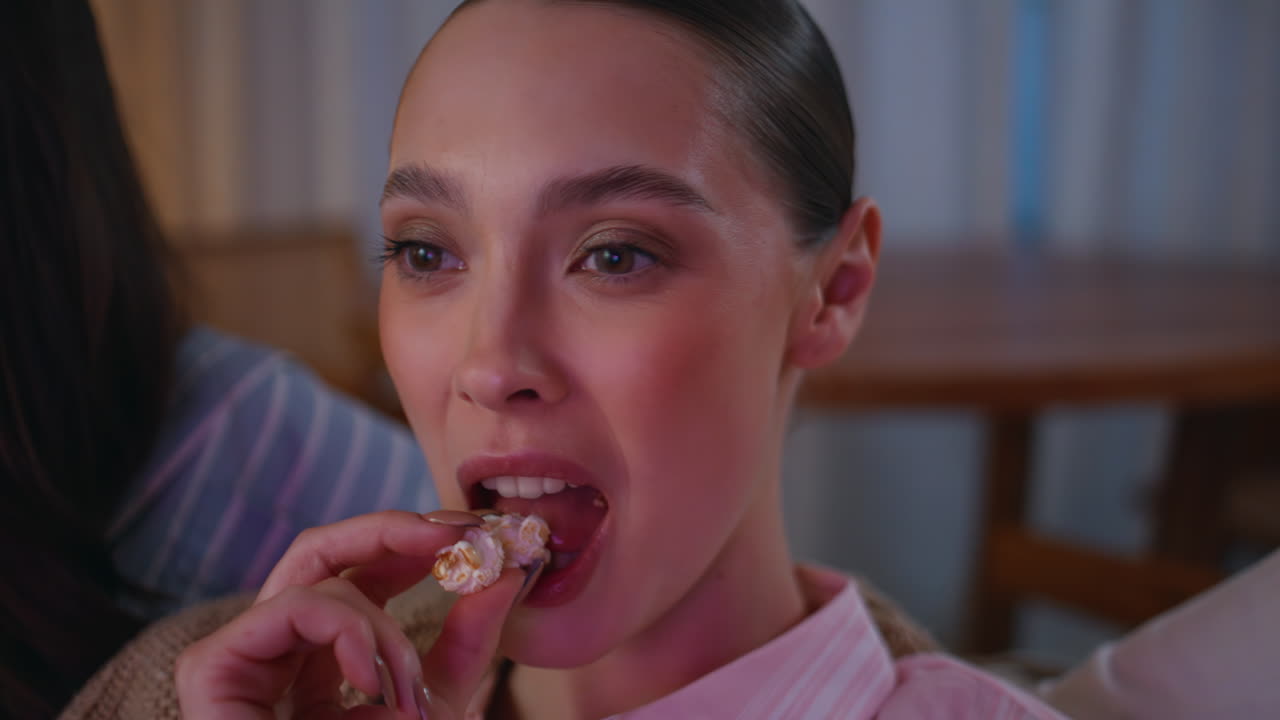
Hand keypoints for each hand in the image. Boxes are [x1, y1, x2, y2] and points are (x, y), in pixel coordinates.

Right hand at [175, 510, 533, 718]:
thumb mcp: (433, 705)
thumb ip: (466, 643)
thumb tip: (504, 575)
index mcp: (321, 654)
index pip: (360, 571)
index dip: (412, 542)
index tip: (473, 533)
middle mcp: (278, 647)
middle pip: (324, 549)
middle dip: (394, 531)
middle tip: (455, 534)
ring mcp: (241, 655)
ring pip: (318, 577)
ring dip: (381, 624)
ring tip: (403, 687)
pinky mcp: (212, 668)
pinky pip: (293, 606)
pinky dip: (346, 632)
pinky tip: (369, 682)